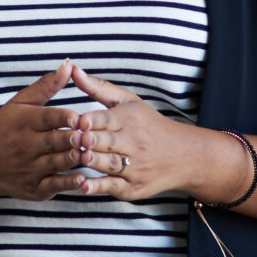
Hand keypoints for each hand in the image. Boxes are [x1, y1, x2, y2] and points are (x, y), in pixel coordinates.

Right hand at [0, 64, 92, 201]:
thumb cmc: (3, 129)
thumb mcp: (19, 104)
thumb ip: (46, 86)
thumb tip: (69, 64)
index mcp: (23, 122)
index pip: (46, 118)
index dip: (63, 118)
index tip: (78, 117)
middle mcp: (24, 145)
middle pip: (53, 142)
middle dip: (72, 139)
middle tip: (89, 137)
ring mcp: (29, 169)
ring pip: (56, 163)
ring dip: (74, 159)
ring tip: (90, 154)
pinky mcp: (33, 189)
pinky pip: (53, 186)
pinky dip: (68, 183)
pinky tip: (83, 178)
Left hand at [63, 66, 237, 202]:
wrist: (183, 156)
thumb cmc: (148, 124)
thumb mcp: (128, 101)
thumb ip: (97, 87)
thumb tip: (72, 68)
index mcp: (129, 119)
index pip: (108, 119)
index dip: (93, 120)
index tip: (79, 120)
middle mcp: (133, 143)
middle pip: (108, 142)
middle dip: (91, 141)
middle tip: (75, 140)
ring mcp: (133, 166)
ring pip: (110, 164)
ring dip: (93, 162)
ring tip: (79, 157)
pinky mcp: (132, 187)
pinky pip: (113, 186)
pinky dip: (98, 186)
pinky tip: (82, 185)